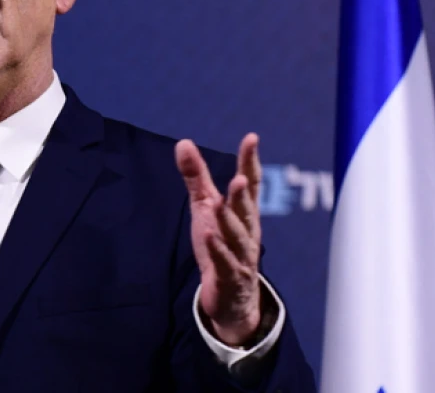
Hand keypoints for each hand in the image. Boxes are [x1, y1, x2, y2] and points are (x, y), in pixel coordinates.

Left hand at [175, 133, 262, 346]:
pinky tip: (209, 236)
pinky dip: (218, 250)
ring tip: (220, 204)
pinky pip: (225, 262)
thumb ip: (197, 177)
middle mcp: (247, 231)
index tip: (252, 138)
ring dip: (229, 220)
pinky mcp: (230, 276)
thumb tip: (183, 142)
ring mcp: (241, 255)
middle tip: (239, 179)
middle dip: (243, 194)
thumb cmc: (221, 243)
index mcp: (244, 212)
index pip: (251, 183)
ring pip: (237, 236)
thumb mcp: (206, 207)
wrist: (232, 296)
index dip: (250, 161)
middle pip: (246, 210)